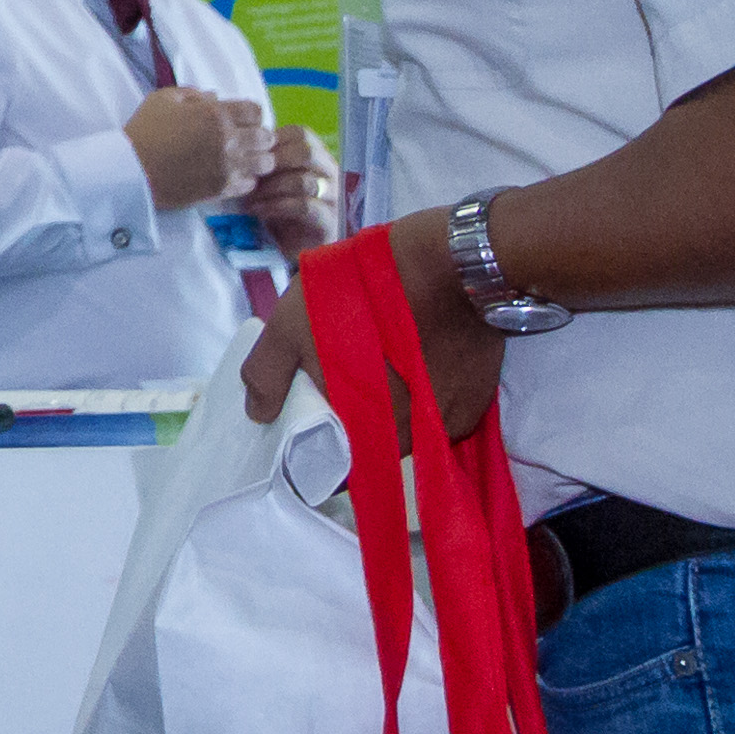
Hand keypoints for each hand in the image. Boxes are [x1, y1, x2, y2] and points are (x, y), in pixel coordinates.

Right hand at [127, 87, 271, 212]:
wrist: (132, 169)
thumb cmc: (145, 130)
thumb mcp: (164, 99)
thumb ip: (194, 94)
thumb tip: (216, 98)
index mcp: (215, 114)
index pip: (256, 111)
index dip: (250, 114)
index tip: (241, 120)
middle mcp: (228, 140)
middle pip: (266, 138)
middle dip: (258, 137)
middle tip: (246, 140)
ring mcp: (228, 167)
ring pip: (265, 164)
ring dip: (257, 159)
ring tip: (243, 160)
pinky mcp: (224, 189)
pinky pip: (251, 184)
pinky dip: (246, 179)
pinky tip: (231, 174)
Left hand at [238, 209, 507, 439]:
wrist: (449, 268)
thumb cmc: (360, 296)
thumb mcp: (290, 324)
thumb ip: (267, 374)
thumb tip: (259, 415)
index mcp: (363, 435)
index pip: (334, 466)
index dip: (315, 447)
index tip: (306, 420)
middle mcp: (410, 445)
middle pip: (371, 447)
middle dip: (352, 420)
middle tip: (339, 376)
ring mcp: (447, 426)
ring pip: (405, 429)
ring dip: (388, 405)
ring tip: (375, 361)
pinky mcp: (475, 405)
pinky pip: (435, 411)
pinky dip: (420, 392)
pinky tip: (409, 358)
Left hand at [246, 124, 340, 258]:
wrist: (293, 248)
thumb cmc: (280, 210)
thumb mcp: (271, 180)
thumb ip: (266, 161)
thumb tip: (242, 141)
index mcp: (318, 158)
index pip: (301, 134)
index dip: (273, 139)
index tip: (251, 152)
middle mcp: (331, 174)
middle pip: (307, 152)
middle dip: (273, 161)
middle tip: (249, 172)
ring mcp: (334, 198)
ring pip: (304, 180)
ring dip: (270, 187)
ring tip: (249, 196)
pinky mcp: (329, 222)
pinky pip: (304, 206)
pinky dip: (276, 206)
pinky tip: (257, 210)